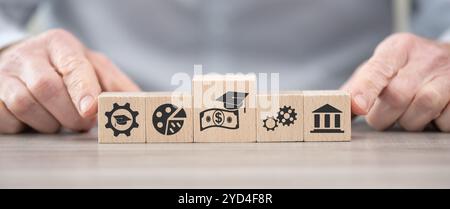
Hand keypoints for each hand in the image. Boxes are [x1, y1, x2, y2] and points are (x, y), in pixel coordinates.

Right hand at [0, 29, 139, 133]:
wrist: (27, 64)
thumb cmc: (67, 70)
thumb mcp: (95, 69)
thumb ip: (118, 85)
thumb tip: (142, 104)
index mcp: (61, 45)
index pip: (72, 67)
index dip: (83, 90)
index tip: (91, 110)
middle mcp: (30, 55)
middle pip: (47, 87)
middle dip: (69, 114)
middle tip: (81, 123)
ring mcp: (6, 74)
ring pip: (24, 103)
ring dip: (48, 122)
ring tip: (59, 121)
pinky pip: (6, 117)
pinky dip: (24, 126)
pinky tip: (36, 121)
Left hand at [342, 33, 449, 131]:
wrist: (449, 59)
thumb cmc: (407, 68)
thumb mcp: (381, 66)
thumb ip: (356, 86)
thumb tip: (335, 108)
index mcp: (397, 49)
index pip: (378, 69)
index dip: (365, 90)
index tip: (357, 107)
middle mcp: (424, 58)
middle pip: (396, 96)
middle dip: (382, 117)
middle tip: (383, 117)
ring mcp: (448, 75)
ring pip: (421, 109)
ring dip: (409, 122)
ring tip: (408, 114)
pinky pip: (445, 120)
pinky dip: (434, 125)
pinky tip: (431, 114)